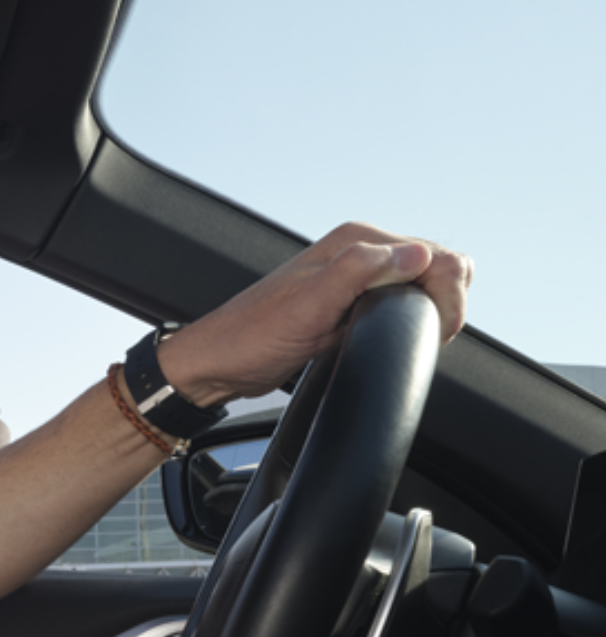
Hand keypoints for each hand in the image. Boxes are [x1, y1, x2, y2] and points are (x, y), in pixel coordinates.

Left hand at [159, 222, 473, 404]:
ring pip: (424, 286)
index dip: (448, 295)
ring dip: (430, 311)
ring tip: (406, 337)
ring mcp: (357, 278)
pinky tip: (391, 338)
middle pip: (440, 267)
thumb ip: (360, 273)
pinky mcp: (352, 302)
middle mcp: (360, 252)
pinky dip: (411, 319)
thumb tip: (417, 256)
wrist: (219, 363)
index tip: (436, 329)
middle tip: (425, 336)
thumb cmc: (252, 337)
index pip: (438, 255)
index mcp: (356, 242)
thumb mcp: (309, 306)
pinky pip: (402, 303)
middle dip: (445, 302)